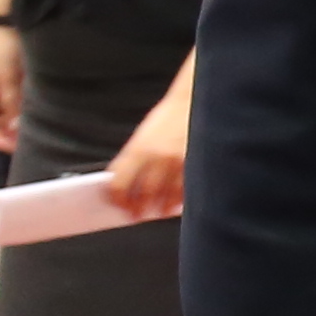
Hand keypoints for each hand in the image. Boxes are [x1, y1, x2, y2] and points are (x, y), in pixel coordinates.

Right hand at [0, 21, 25, 156]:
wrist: (11, 27)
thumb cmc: (4, 52)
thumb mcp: (8, 79)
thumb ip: (10, 103)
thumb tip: (14, 128)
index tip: (16, 149)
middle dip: (9, 137)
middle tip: (30, 144)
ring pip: (4, 121)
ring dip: (16, 128)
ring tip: (35, 134)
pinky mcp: (8, 90)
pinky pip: (12, 110)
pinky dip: (21, 116)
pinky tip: (35, 119)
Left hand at [107, 66, 193, 216]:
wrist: (194, 100)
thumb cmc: (169, 118)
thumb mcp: (144, 136)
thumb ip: (133, 160)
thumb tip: (126, 184)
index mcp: (138, 149)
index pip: (118, 183)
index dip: (116, 198)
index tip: (118, 204)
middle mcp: (157, 157)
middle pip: (143, 195)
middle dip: (138, 209)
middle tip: (136, 214)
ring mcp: (179, 163)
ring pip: (166, 197)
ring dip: (160, 208)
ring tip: (158, 210)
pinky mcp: (198, 165)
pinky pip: (187, 192)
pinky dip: (180, 201)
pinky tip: (177, 201)